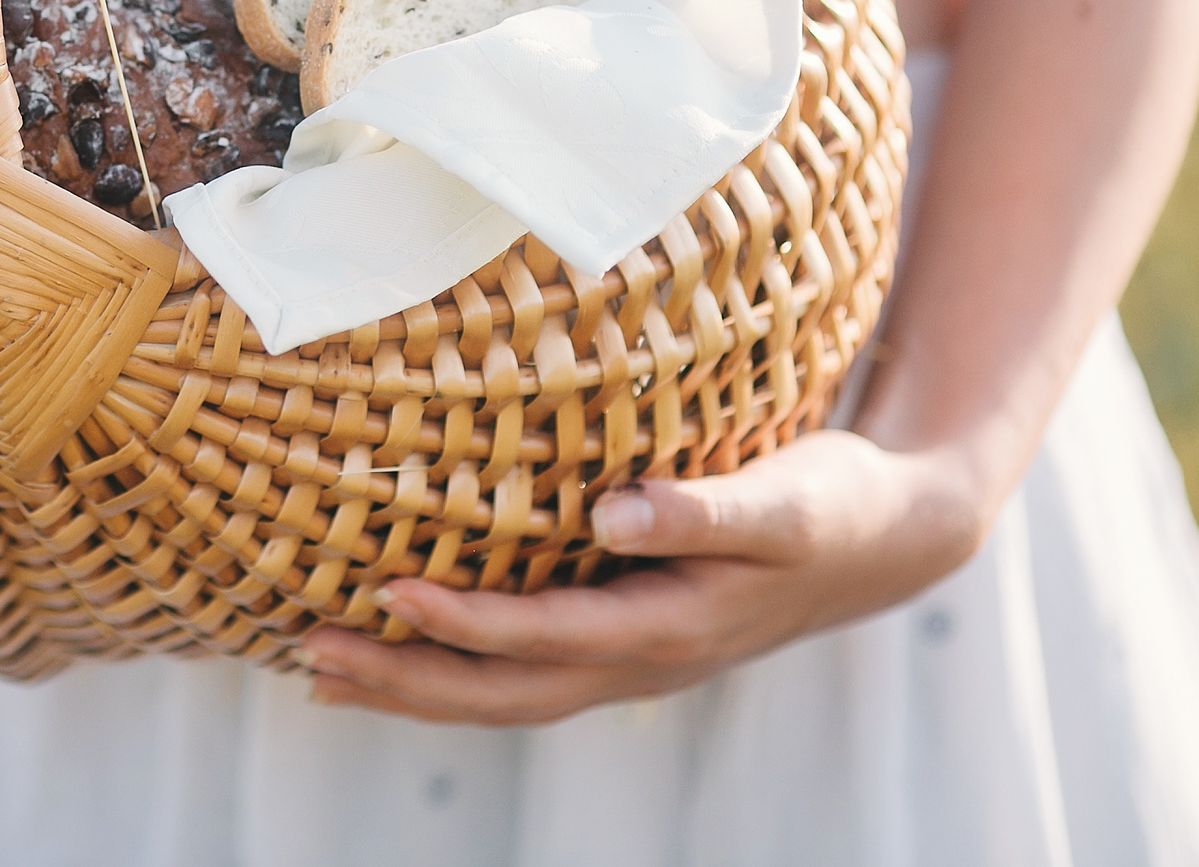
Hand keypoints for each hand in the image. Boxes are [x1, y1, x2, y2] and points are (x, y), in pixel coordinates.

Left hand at [297, 430, 989, 725]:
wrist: (889, 539)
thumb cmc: (832, 502)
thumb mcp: (784, 500)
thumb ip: (703, 508)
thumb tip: (615, 511)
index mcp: (670, 628)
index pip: (545, 640)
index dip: (465, 625)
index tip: (387, 594)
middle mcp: (640, 662)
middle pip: (503, 695)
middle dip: (405, 681)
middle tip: (309, 656)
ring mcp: (629, 663)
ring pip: (503, 697)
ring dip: (411, 689)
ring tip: (319, 672)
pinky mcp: (622, 643)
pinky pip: (520, 674)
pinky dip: (450, 672)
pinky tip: (395, 650)